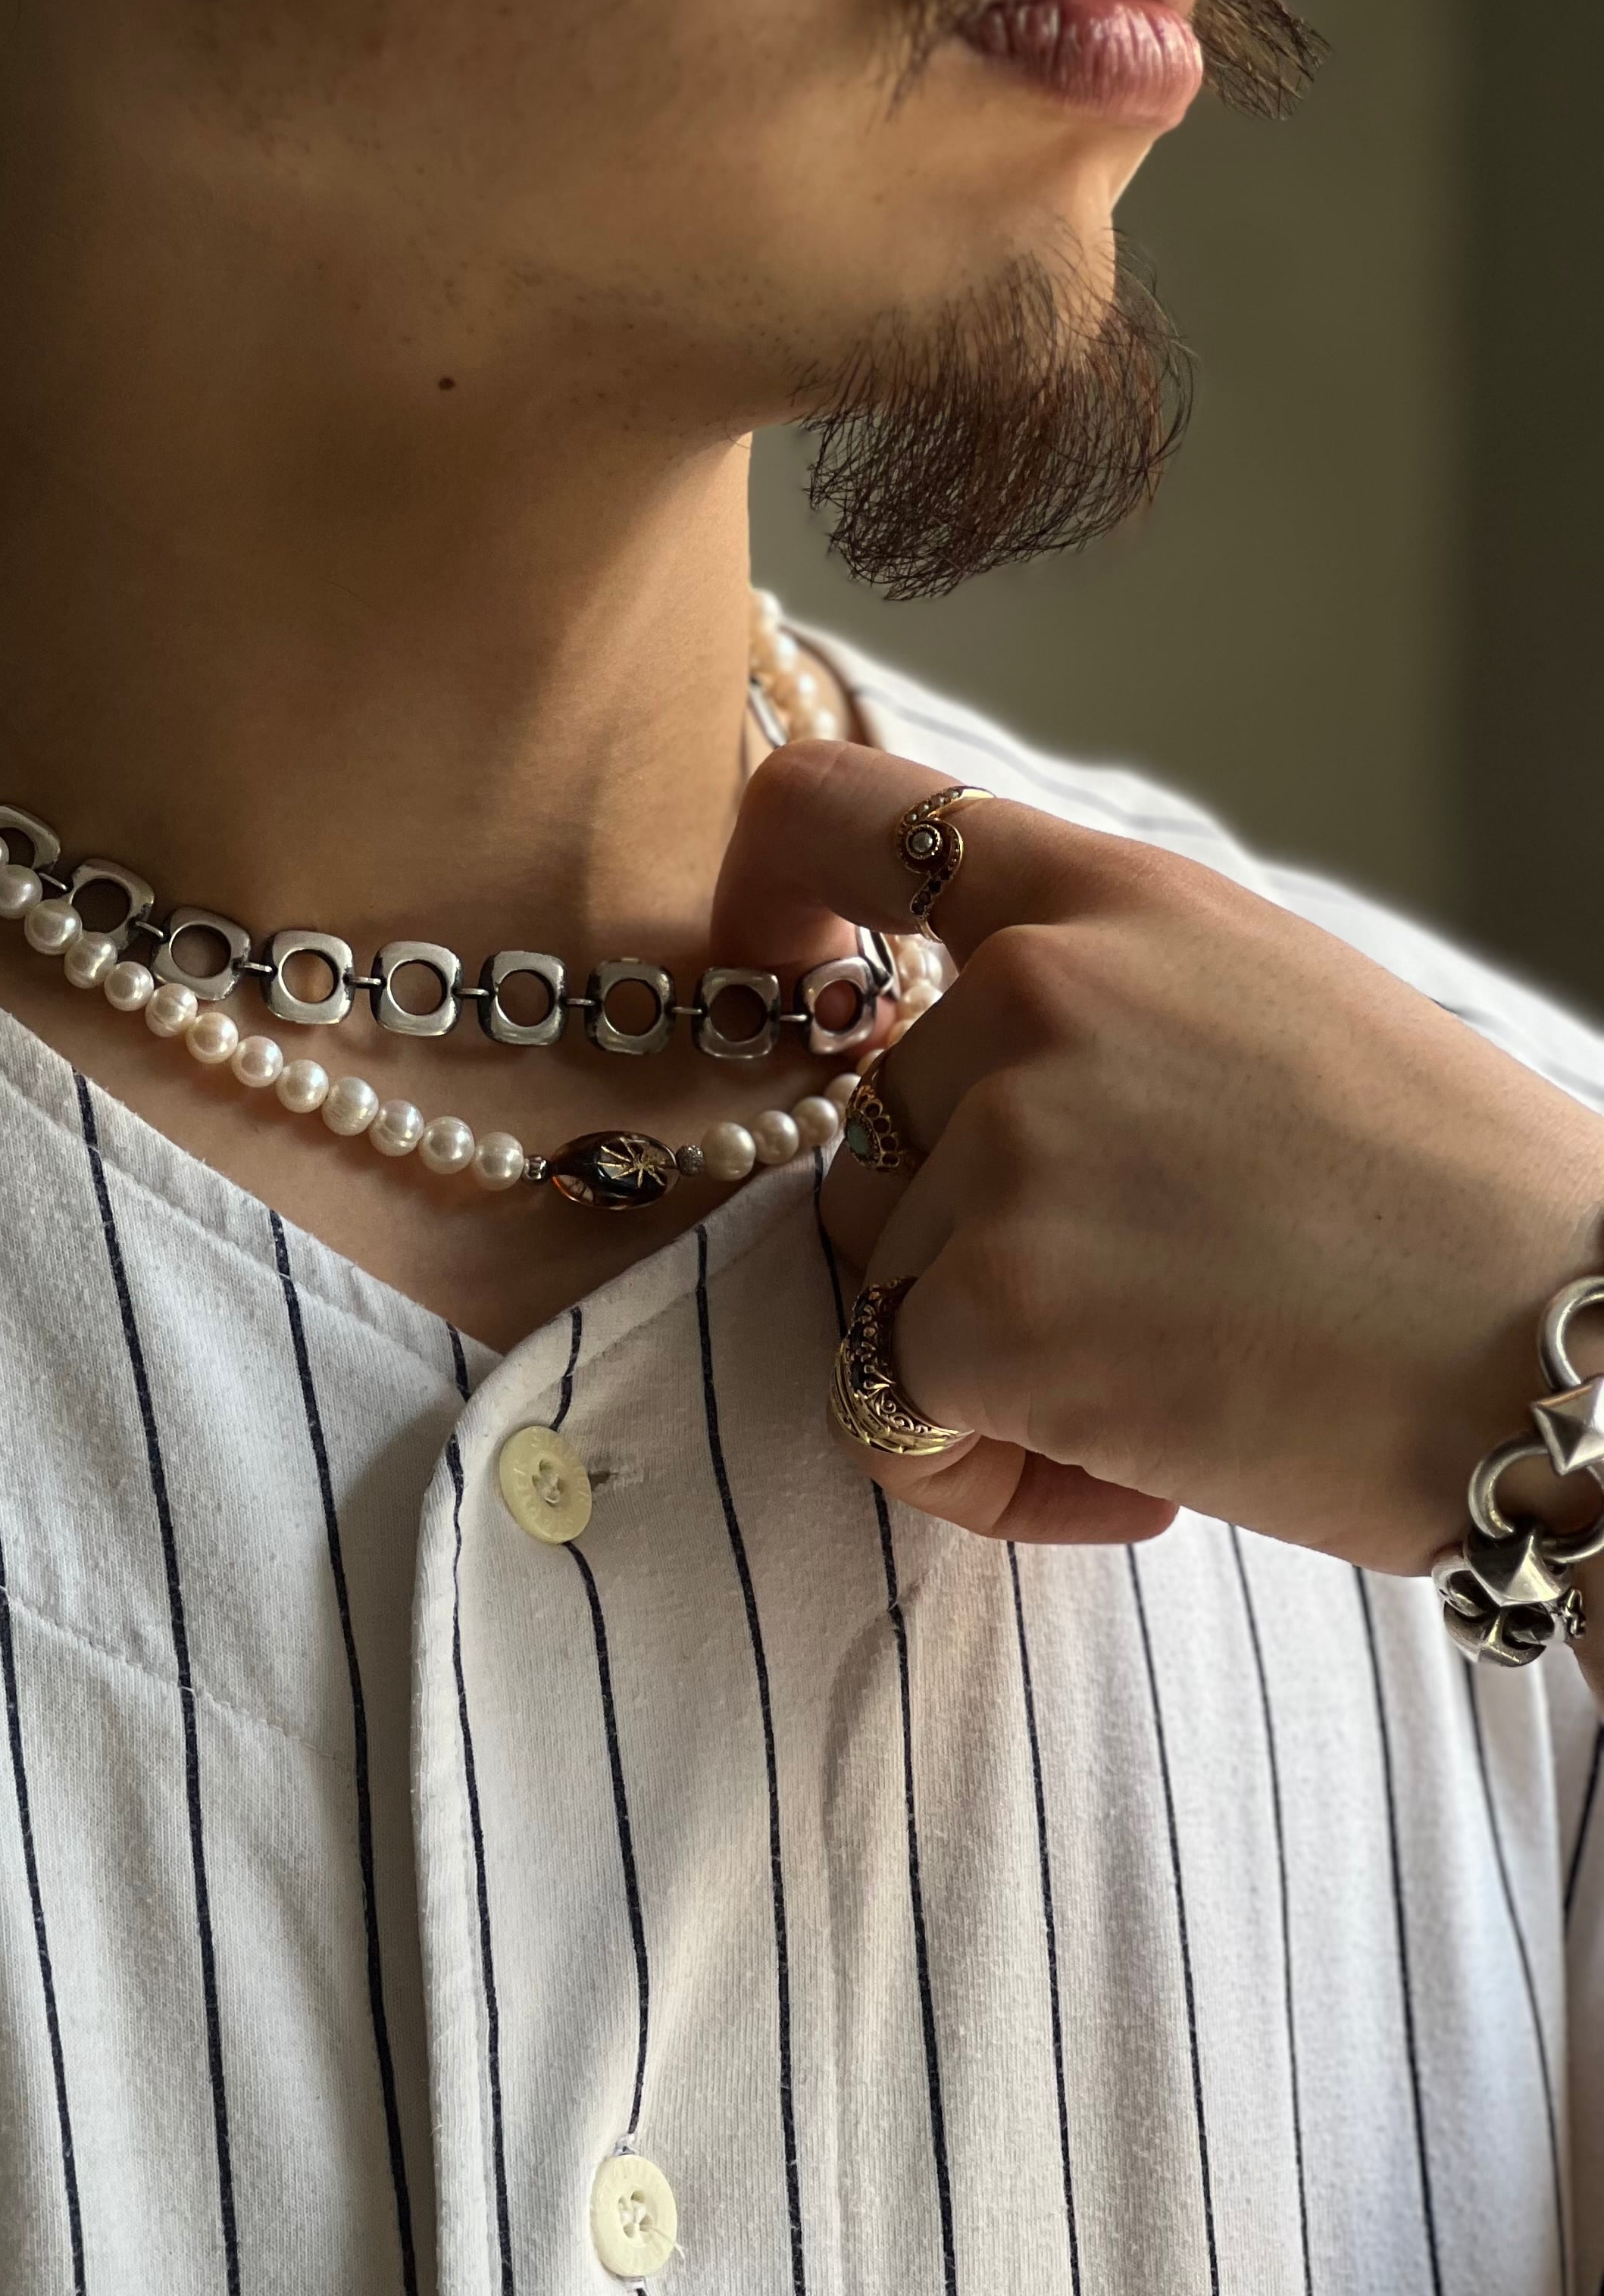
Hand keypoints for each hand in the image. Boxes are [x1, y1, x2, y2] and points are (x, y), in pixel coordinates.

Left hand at [711, 740, 1603, 1573]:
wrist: (1564, 1356)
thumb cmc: (1445, 1215)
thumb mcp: (1273, 1015)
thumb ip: (1103, 1001)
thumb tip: (949, 1051)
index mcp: (1115, 903)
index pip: (848, 818)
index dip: (771, 894)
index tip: (785, 970)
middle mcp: (1036, 997)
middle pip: (874, 1137)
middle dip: (966, 1248)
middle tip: (1148, 1315)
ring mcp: (1001, 1150)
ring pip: (883, 1284)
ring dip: (991, 1370)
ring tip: (1172, 1394)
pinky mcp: (984, 1308)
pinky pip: (890, 1414)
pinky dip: (990, 1475)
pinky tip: (1139, 1477)